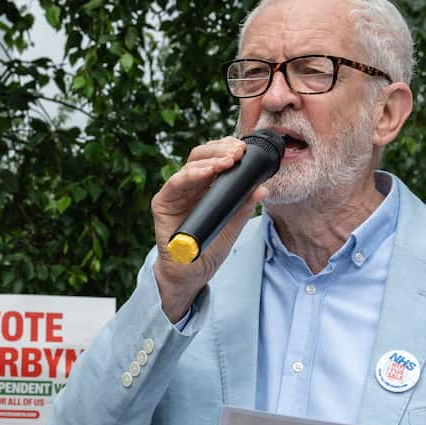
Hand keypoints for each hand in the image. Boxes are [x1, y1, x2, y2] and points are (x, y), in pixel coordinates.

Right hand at [151, 138, 267, 321]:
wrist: (191, 274)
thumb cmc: (209, 249)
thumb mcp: (233, 226)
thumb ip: (244, 207)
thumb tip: (262, 188)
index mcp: (205, 187)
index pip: (214, 159)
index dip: (227, 150)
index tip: (243, 149)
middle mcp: (189, 187)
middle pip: (201, 156)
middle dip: (220, 150)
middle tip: (237, 152)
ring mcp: (175, 194)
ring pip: (189, 165)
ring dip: (209, 160)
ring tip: (227, 161)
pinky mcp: (162, 203)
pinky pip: (175, 183)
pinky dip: (191, 175)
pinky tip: (206, 172)